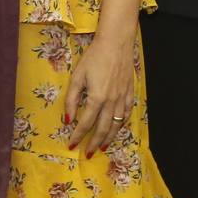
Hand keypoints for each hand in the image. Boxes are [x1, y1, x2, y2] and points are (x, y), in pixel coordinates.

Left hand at [64, 36, 135, 158]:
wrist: (116, 43)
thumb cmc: (94, 57)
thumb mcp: (77, 76)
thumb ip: (72, 99)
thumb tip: (68, 119)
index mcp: (97, 98)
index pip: (85, 123)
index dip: (78, 135)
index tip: (72, 145)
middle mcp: (111, 101)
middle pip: (103, 128)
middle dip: (94, 143)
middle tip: (88, 154)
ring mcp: (122, 98)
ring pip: (116, 124)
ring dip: (109, 138)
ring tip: (102, 147)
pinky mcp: (130, 93)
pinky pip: (127, 114)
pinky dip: (121, 124)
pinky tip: (117, 128)